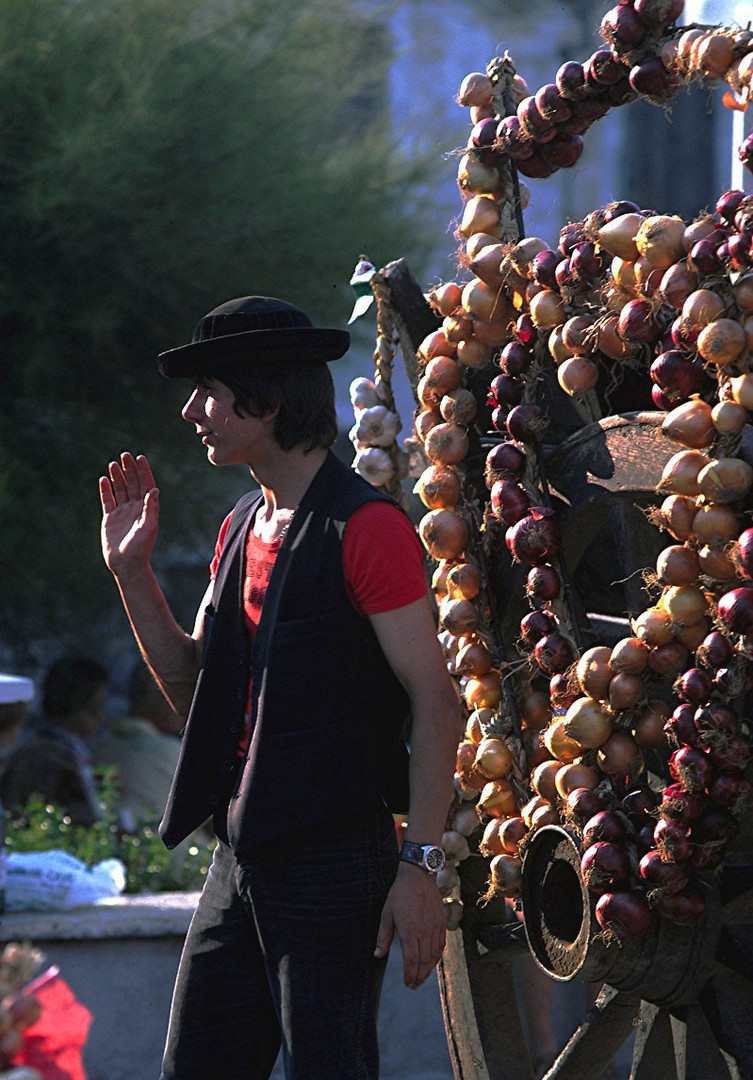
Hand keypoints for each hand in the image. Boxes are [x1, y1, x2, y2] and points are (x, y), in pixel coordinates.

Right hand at [99, 453, 158, 574]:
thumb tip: (154, 490)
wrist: (126, 564)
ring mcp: (122, 512)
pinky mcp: (110, 518)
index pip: (146, 485)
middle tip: (125, 455)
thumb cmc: (140, 547)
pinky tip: (103, 479)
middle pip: (132, 484)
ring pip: (120, 489)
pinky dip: (106, 489)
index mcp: (147, 508)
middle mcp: (135, 508)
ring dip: (117, 476)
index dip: (143, 471)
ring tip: (113, 463)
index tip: (140, 457)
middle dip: (129, 469)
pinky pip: (107, 500)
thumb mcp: (149, 527)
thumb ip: (151, 508)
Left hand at [374, 863, 445, 988]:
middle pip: (424, 961)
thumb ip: (383, 935)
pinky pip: (441, 944)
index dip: (410, 974)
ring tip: (421, 978)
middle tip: (414, 985)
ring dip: (428, 969)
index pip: (412, 960)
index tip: (407, 983)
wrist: (418, 875)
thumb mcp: (387, 913)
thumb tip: (377, 955)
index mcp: (410, 930)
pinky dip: (437, 956)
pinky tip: (432, 962)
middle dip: (419, 976)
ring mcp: (435, 927)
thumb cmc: (400, 893)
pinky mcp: (441, 922)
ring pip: (434, 955)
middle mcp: (424, 931)